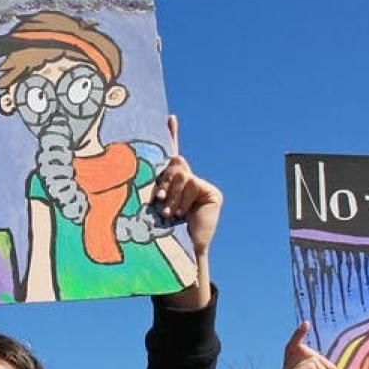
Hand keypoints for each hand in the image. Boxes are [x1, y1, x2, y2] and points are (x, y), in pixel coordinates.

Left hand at [154, 115, 222, 255]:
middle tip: (160, 202)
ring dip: (172, 197)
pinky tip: (183, 213)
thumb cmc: (164, 232)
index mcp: (173, 183)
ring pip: (181, 175)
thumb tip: (169, 160)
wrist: (182, 250)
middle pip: (174, 164)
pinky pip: (192, 183)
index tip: (170, 118)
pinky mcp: (211, 192)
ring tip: (170, 214)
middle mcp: (188, 181)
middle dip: (164, 183)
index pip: (174, 155)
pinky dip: (183, 199)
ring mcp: (201, 186)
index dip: (173, 135)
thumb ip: (161, 183)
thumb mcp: (157, 202)